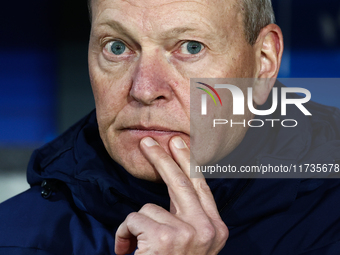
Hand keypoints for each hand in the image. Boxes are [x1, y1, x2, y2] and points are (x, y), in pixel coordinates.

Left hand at [115, 136, 228, 254]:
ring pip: (149, 207)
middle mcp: (206, 229)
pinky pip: (133, 219)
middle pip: (180, 182)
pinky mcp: (163, 238)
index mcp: (216, 229)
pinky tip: (127, 249)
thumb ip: (188, 217)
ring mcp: (186, 233)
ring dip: (137, 224)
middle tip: (146, 142)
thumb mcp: (192, 242)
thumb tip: (175, 184)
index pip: (201, 187)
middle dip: (161, 158)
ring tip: (138, 245)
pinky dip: (124, 233)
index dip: (187, 162)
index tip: (178, 143)